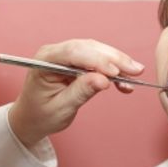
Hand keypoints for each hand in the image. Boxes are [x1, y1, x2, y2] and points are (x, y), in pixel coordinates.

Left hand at [8, 39, 144, 146]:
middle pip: (88, 48)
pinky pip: (97, 59)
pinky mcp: (76, 61)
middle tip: (135, 70)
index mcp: (44, 61)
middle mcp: (55, 52)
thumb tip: (103, 80)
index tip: (115, 71)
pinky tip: (124, 80)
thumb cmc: (41, 115)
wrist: (31, 118)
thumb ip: (81, 92)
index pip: (73, 53)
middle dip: (113, 58)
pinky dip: (113, 68)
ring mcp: (66, 54)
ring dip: (117, 62)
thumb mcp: (61, 108)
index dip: (96, 60)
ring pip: (96, 51)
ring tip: (135, 74)